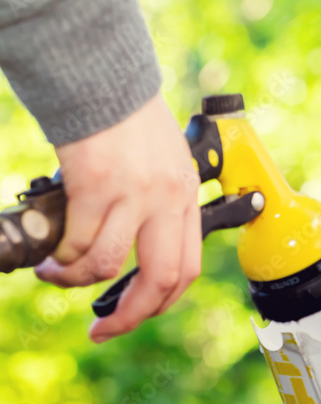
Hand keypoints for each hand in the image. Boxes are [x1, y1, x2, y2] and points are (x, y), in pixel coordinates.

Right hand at [33, 92, 200, 342]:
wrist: (100, 71)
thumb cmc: (122, 115)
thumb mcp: (159, 163)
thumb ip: (156, 203)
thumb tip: (133, 246)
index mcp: (184, 197)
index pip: (188, 267)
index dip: (163, 302)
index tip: (138, 315)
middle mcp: (168, 199)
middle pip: (163, 279)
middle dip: (132, 316)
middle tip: (103, 331)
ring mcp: (135, 193)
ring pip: (110, 265)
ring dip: (78, 281)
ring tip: (56, 276)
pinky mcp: (97, 185)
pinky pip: (80, 241)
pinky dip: (62, 256)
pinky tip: (49, 253)